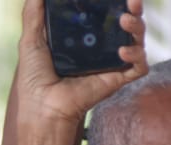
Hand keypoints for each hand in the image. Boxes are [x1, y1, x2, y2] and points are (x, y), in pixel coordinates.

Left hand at [15, 0, 147, 126]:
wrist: (43, 108)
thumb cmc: (34, 79)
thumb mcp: (31, 40)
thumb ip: (34, 13)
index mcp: (83, 37)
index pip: (104, 13)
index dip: (113, 2)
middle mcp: (100, 48)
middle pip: (126, 23)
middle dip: (133, 9)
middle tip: (132, 1)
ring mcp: (110, 64)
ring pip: (137, 40)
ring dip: (137, 27)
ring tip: (125, 21)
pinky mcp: (116, 80)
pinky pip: (139, 67)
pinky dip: (137, 56)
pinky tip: (122, 51)